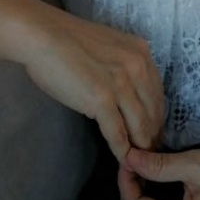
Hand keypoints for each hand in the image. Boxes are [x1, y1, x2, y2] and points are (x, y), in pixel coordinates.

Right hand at [0, 0, 163, 161]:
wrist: (42, 35)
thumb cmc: (67, 41)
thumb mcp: (109, 49)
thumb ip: (122, 69)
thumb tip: (127, 95)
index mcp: (141, 52)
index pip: (157, 94)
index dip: (156, 118)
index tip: (152, 133)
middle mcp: (138, 66)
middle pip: (154, 112)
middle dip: (152, 137)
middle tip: (149, 155)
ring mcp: (121, 83)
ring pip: (140, 126)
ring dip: (141, 149)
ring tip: (139, 164)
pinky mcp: (102, 99)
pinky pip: (117, 133)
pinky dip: (122, 151)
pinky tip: (123, 162)